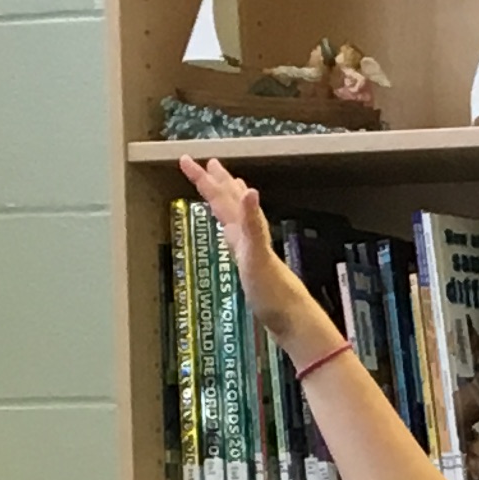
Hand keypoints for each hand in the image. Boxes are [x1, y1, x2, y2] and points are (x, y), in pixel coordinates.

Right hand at [175, 153, 295, 323]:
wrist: (292, 319)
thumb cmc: (273, 292)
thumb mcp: (257, 256)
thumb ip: (253, 224)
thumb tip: (250, 190)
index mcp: (246, 231)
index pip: (221, 198)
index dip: (204, 179)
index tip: (185, 160)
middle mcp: (250, 236)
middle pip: (231, 201)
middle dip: (217, 181)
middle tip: (206, 163)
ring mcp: (252, 249)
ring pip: (238, 216)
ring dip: (230, 198)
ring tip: (226, 184)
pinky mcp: (254, 265)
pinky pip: (240, 238)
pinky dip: (235, 228)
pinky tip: (233, 233)